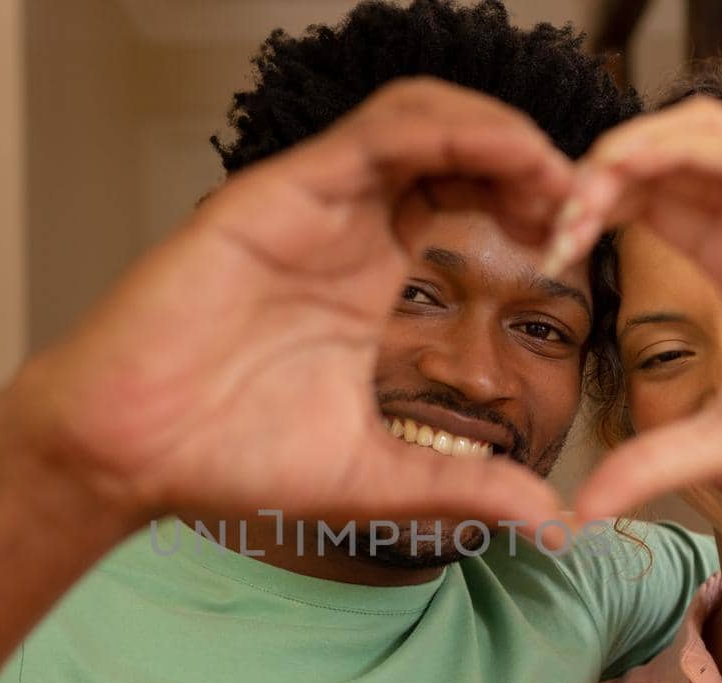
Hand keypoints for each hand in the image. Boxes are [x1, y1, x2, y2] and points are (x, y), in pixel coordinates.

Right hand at [13, 78, 572, 530]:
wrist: (128, 454)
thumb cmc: (228, 458)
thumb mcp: (376, 478)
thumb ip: (463, 490)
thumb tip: (553, 522)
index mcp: (371, 283)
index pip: (468, 209)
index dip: (536, 213)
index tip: (590, 248)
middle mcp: (349, 232)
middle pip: (458, 153)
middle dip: (533, 165)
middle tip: (593, 203)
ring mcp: (315, 206)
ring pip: (423, 121)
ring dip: (501, 134)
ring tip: (558, 177)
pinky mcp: (279, 193)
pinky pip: (377, 133)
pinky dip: (449, 128)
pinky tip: (506, 157)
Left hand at [547, 97, 721, 519]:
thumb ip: (655, 463)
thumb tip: (583, 512)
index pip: (643, 200)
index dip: (584, 212)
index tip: (544, 257)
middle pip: (654, 156)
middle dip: (588, 177)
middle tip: (543, 224)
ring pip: (689, 132)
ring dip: (621, 153)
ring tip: (574, 204)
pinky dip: (672, 149)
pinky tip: (623, 180)